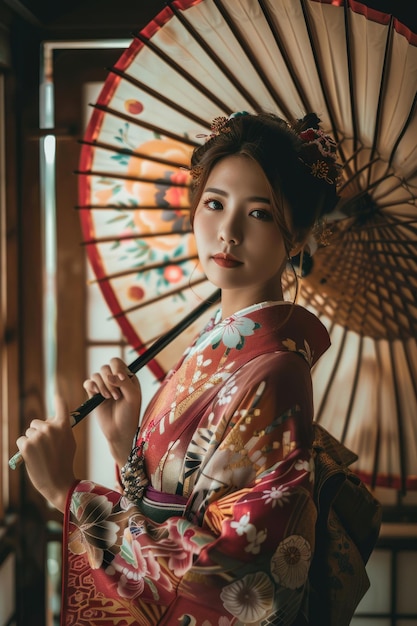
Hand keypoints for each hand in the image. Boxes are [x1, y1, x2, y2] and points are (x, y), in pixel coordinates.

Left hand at [16, 395, 75, 512]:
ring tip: (40, 455)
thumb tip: (51, 421)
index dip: (57, 399)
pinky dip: (24, 448)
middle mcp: (50, 428)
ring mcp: (38, 436)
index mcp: (63, 426)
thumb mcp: (69, 442)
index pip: (61, 404)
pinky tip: (32, 457)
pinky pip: (21, 440)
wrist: (58, 482)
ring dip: (31, 441)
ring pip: (29, 432)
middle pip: (37, 422)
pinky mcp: (26, 445)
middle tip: (45, 447)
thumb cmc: (64, 462)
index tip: (56, 395)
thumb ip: (62, 429)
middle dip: (38, 432)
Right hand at [83, 357, 141, 466]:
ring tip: (109, 398)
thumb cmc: (130, 414)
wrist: (119, 431)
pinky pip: (88, 383)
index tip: (120, 380)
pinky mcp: (93, 395)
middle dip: (109, 381)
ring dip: (101, 385)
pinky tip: (96, 395)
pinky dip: (91, 386)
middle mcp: (114, 379)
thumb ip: (123, 382)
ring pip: (96, 375)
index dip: (116, 368)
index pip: (117, 362)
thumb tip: (110, 375)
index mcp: (126, 377)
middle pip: (105, 367)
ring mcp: (103, 386)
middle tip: (116, 396)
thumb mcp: (133, 397)